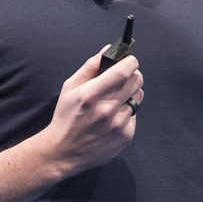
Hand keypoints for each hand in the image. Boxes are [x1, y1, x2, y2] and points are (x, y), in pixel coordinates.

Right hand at [40, 46, 143, 176]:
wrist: (64, 151)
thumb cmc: (66, 116)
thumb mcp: (70, 87)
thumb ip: (90, 67)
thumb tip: (108, 50)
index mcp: (91, 94)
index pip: (123, 71)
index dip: (130, 61)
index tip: (129, 60)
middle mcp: (107, 109)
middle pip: (136, 81)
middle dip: (132, 75)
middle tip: (122, 78)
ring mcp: (118, 124)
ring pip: (138, 98)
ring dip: (130, 94)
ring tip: (115, 99)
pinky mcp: (126, 136)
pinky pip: (134, 115)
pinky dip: (127, 112)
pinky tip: (112, 118)